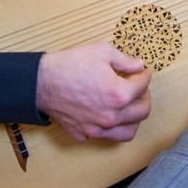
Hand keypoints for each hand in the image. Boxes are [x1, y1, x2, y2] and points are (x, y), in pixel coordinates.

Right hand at [36, 41, 151, 141]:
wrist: (42, 82)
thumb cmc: (70, 64)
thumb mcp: (102, 51)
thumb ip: (125, 61)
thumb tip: (138, 65)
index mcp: (119, 94)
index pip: (143, 86)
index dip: (145, 75)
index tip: (142, 71)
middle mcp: (111, 116)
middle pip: (142, 112)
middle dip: (145, 96)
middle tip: (139, 87)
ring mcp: (97, 128)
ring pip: (128, 132)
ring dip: (134, 118)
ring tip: (130, 104)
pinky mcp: (84, 133)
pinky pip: (106, 136)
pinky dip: (112, 127)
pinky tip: (108, 112)